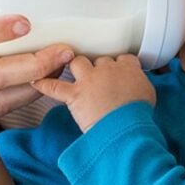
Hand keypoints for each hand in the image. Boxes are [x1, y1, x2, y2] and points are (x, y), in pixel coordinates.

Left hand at [32, 55, 155, 130]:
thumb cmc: (138, 114)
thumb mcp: (148, 94)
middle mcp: (107, 69)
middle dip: (97, 68)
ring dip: (75, 67)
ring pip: (78, 62)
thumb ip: (139, 83)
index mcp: (127, 67)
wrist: (126, 127)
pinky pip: (54, 87)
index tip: (117, 72)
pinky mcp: (75, 94)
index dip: (118, 65)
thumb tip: (135, 86)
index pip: (122, 58)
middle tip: (98, 78)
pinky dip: (44, 84)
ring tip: (73, 72)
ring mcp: (89, 80)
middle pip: (99, 59)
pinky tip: (36, 82)